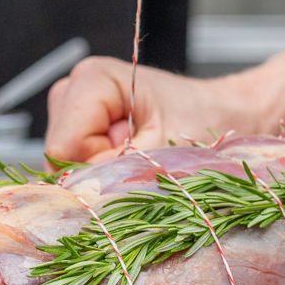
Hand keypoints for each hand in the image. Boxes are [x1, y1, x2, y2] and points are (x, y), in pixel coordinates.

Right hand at [45, 56, 259, 162]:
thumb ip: (118, 176)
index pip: (61, 148)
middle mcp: (74, 88)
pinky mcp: (81, 126)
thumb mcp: (163, 154)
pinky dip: (104, 169)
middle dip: (95, 170)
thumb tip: (82, 204)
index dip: (93, 168)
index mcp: (91, 80)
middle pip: (58, 155)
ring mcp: (74, 108)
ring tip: (139, 154)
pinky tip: (131, 155)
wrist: (226, 115)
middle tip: (140, 158)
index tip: (133, 160)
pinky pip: (76, 164)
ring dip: (101, 171)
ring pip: (64, 163)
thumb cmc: (204, 122)